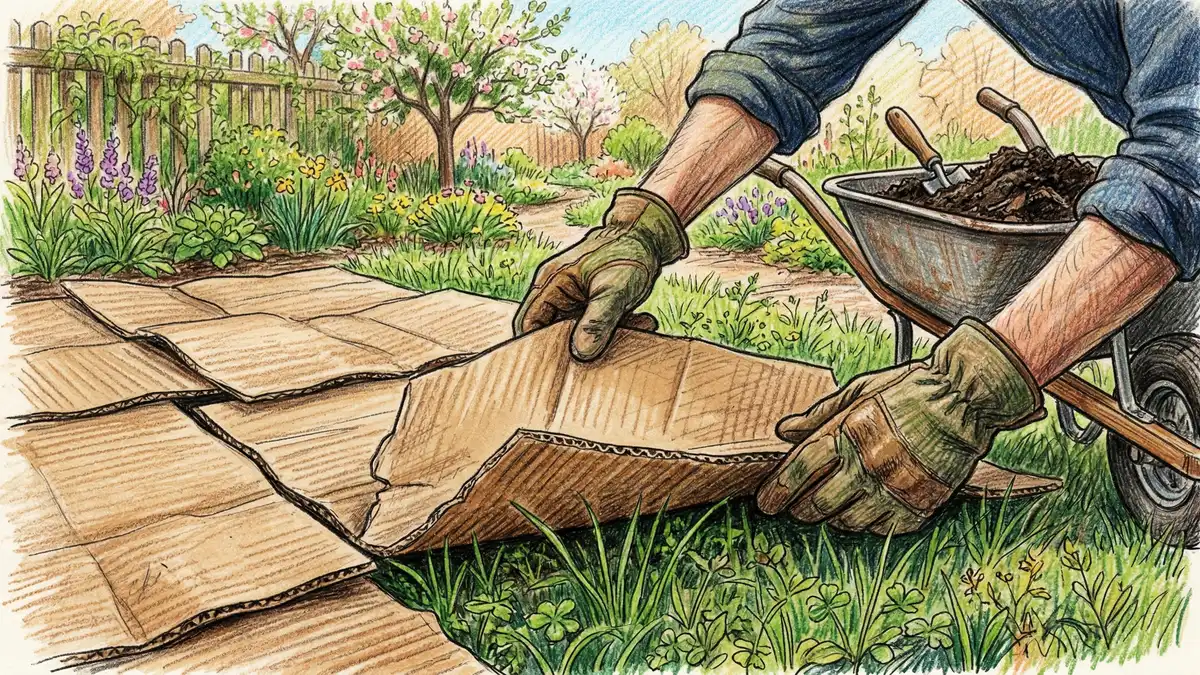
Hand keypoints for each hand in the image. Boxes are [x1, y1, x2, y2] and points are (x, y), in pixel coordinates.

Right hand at [514, 188, 687, 360]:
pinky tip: (641, 322)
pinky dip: (616, 330)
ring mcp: (574, 301)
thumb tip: (581, 353)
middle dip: (577, 348)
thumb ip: (598, 321)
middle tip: (602, 358)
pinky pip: (596, 327)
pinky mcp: (591, 305)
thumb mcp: (615, 289)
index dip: (538, 348)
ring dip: (604, 339)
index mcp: (550, 285)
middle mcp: (557, 294)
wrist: (648, 234)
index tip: (560, 367)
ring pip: (578, 333)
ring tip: (633, 330)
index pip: (528, 324)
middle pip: (552, 333)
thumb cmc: (627, 252)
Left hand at [757, 320, 1042, 534]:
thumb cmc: (908, 391)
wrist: (965, 401)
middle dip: (800, 510)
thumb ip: (819, 416)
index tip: (766, 502)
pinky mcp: (919, 505)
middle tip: (796, 509)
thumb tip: (783, 431)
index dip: (777, 490)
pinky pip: (882, 528)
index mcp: (848, 434)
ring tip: (831, 509)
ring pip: (847, 522)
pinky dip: (870, 523)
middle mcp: (868, 466)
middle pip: (818, 504)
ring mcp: (894, 489)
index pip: (799, 471)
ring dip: (833, 518)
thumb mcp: (859, 392)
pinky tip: (867, 509)